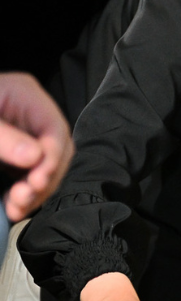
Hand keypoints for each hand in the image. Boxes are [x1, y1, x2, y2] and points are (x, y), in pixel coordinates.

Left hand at [0, 72, 72, 220]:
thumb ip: (4, 138)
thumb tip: (34, 157)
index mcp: (23, 94)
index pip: (54, 129)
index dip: (51, 158)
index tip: (37, 180)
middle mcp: (28, 113)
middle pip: (55, 150)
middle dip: (45, 178)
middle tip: (24, 198)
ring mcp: (22, 133)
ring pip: (45, 166)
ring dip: (36, 190)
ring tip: (18, 206)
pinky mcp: (12, 151)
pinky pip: (28, 173)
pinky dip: (24, 190)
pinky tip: (15, 203)